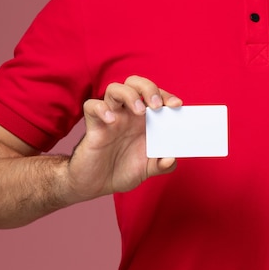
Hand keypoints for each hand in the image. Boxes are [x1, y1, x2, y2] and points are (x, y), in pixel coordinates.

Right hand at [65, 76, 182, 201]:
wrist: (96, 185)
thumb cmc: (122, 171)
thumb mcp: (147, 170)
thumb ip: (162, 165)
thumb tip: (171, 159)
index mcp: (143, 120)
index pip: (155, 95)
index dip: (166, 95)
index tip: (176, 105)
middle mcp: (127, 114)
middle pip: (135, 84)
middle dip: (148, 88)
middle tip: (157, 105)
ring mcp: (110, 118)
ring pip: (114, 89)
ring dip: (129, 95)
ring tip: (139, 111)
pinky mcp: (93, 126)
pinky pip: (91, 106)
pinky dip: (101, 108)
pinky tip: (111, 121)